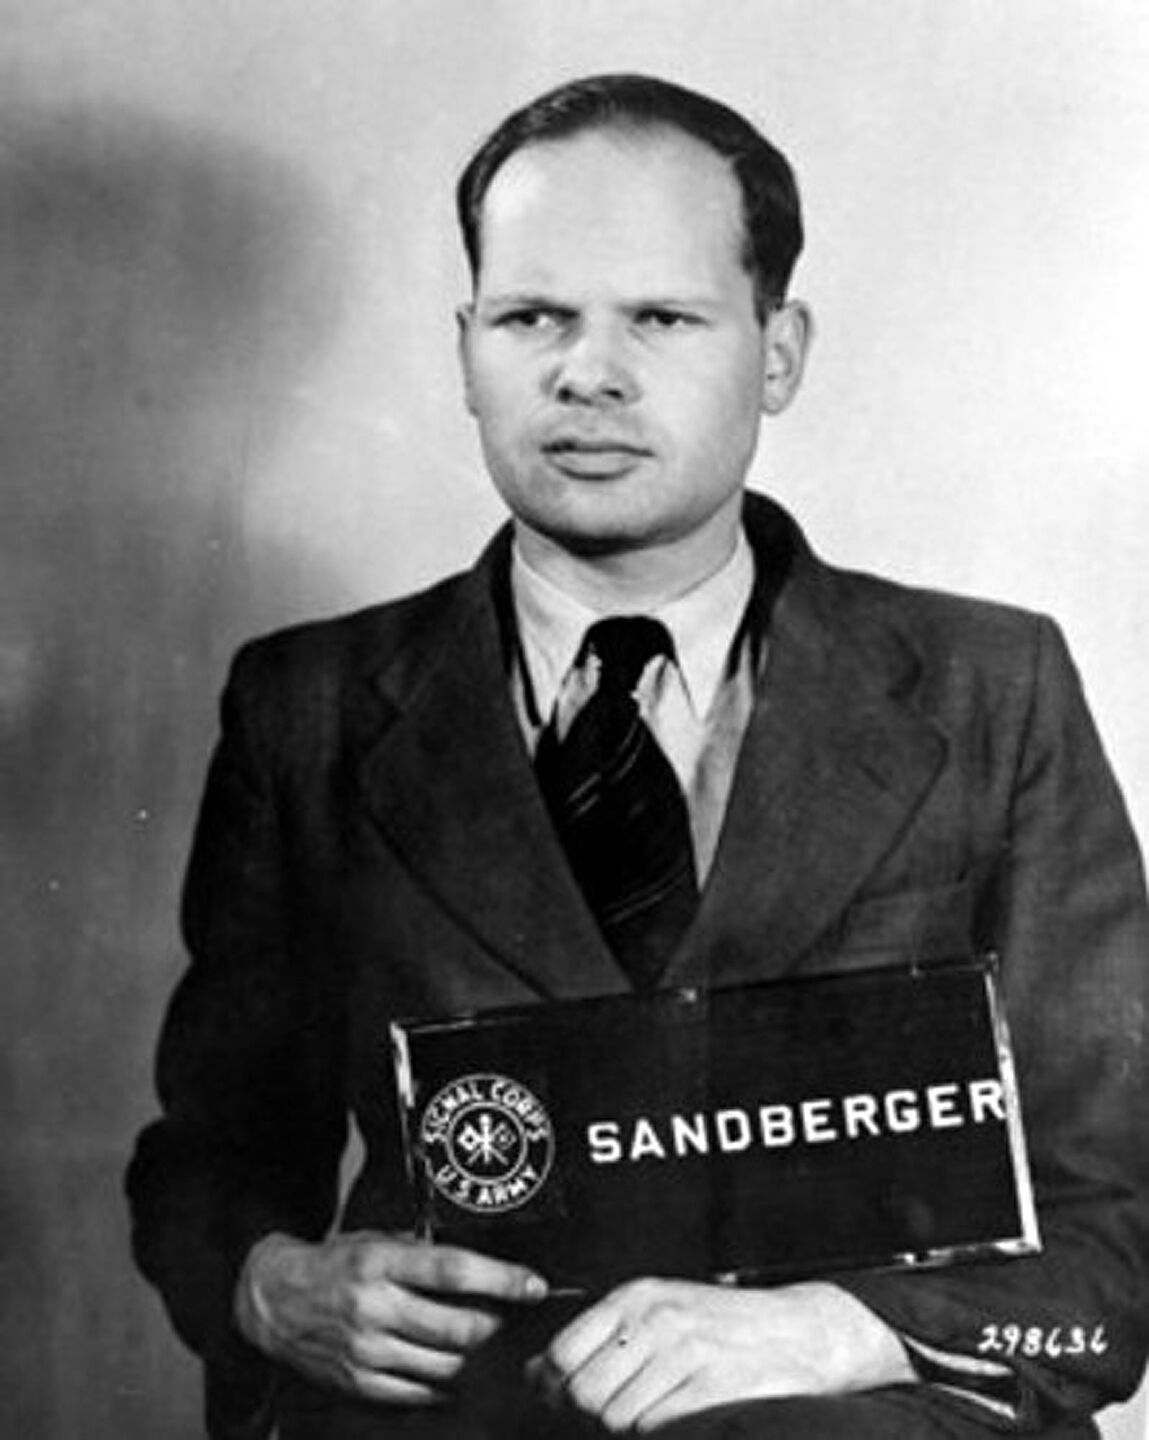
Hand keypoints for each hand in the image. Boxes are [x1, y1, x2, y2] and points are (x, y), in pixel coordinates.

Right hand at [235, 1231, 547, 1406]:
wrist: (273, 1299)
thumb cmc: (336, 1263)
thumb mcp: (377, 1239)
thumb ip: (423, 1254)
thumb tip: (483, 1270)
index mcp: (381, 1262)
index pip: (453, 1270)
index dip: (502, 1279)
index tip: (535, 1285)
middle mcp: (374, 1307)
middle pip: (458, 1327)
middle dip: (500, 1327)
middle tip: (521, 1322)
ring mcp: (366, 1350)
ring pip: (446, 1365)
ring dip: (481, 1359)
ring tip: (498, 1347)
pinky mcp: (360, 1383)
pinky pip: (421, 1392)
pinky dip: (450, 1385)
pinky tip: (463, 1372)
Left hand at [530, 1279, 914, 1432]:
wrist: (798, 1331)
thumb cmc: (718, 1325)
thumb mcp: (654, 1311)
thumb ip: (595, 1338)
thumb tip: (536, 1374)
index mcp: (635, 1297)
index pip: (562, 1353)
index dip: (554, 1389)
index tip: (563, 1401)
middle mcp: (656, 1320)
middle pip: (584, 1394)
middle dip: (589, 1415)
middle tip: (612, 1413)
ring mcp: (685, 1353)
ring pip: (616, 1419)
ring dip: (627, 1428)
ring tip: (652, 1411)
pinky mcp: (712, 1388)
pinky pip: (656, 1429)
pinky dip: (659, 1432)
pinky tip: (677, 1417)